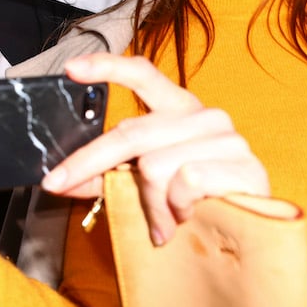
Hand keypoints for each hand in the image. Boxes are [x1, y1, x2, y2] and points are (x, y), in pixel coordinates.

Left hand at [41, 53, 269, 244]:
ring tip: (165, 220)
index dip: (106, 67)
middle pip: (131, 132)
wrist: (250, 239)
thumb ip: (106, 175)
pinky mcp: (245, 166)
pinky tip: (191, 216)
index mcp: (179, 108)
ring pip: (153, 166)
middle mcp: (204, 115)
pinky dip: (177, 209)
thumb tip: (59, 182)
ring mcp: (227, 138)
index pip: (143, 74)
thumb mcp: (144, 182)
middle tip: (56, 185)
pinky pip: (184, 183)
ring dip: (150, 204)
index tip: (70, 68)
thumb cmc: (192, 203)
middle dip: (86, 162)